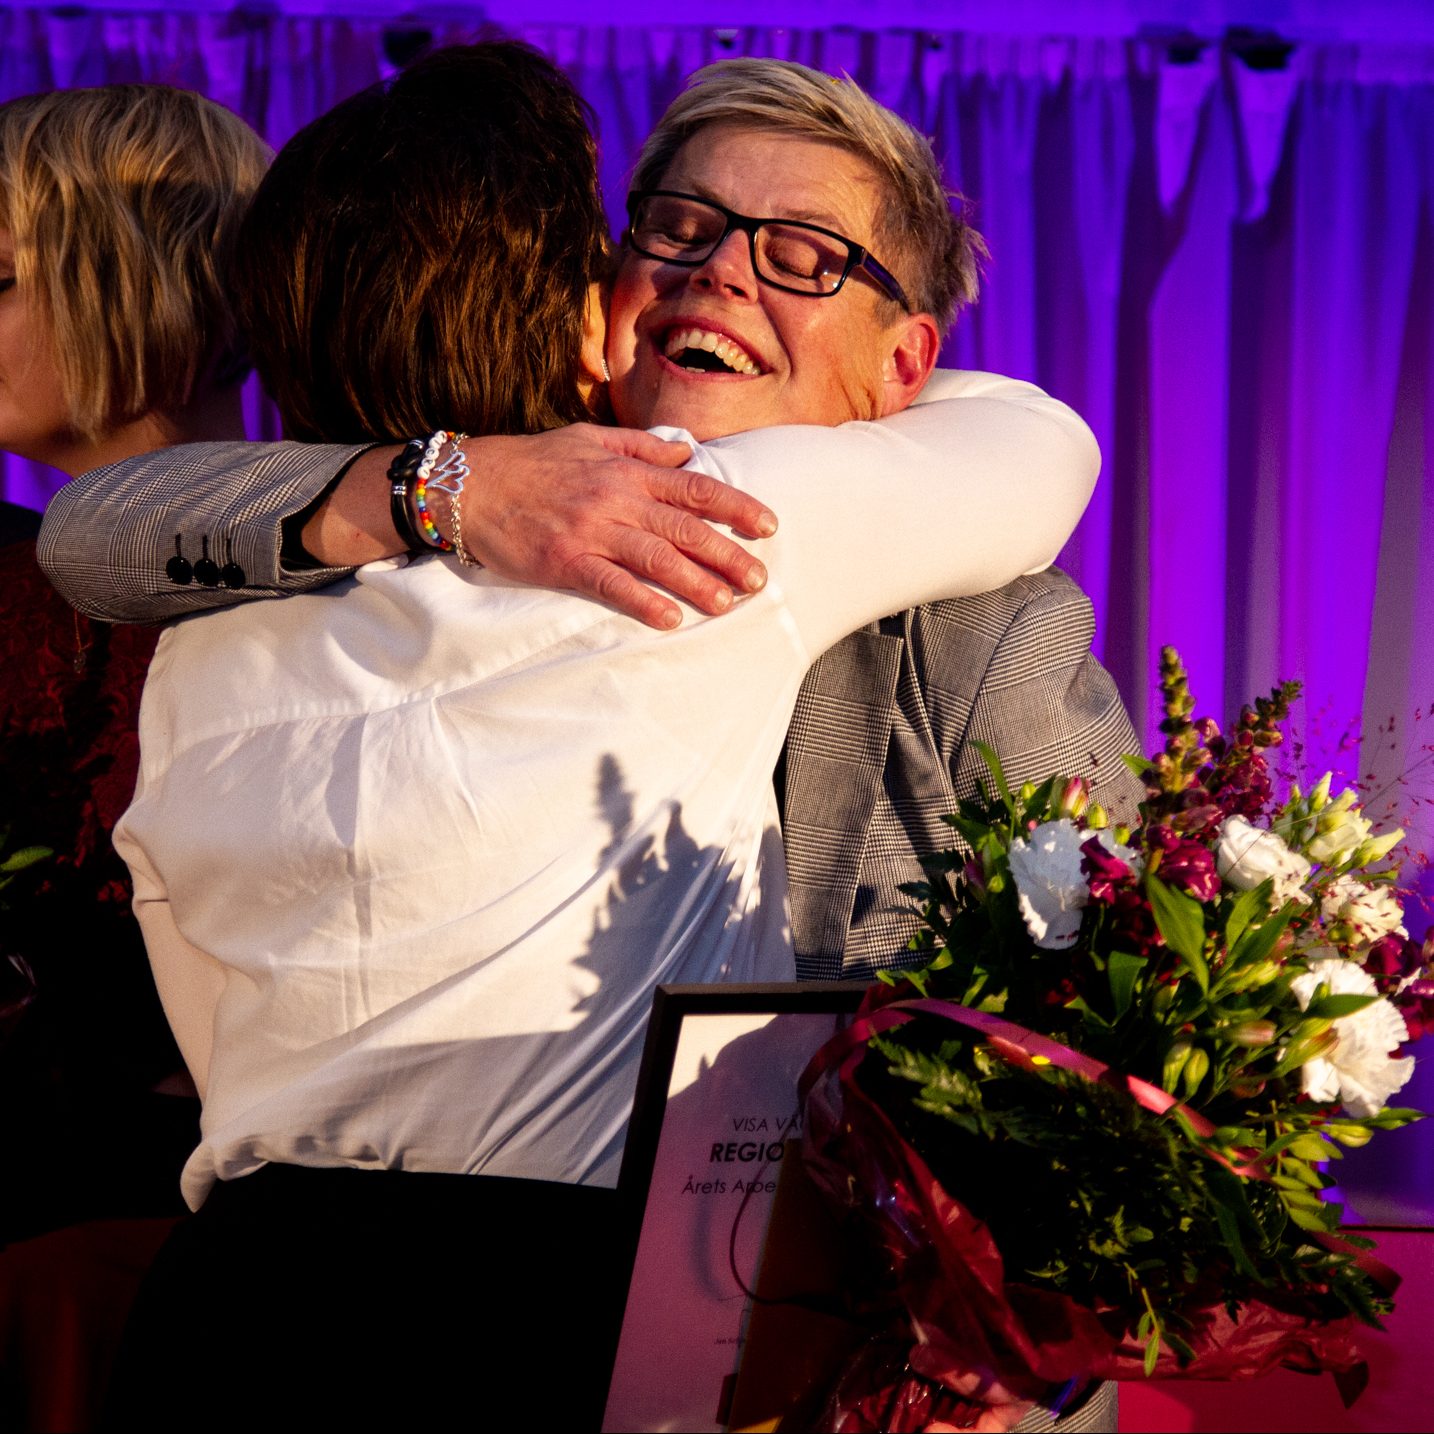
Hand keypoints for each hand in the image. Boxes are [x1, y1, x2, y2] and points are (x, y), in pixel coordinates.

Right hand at [452, 425, 775, 628]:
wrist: (469, 484)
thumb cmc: (531, 462)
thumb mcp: (589, 438)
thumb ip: (640, 446)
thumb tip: (686, 450)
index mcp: (627, 470)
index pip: (695, 487)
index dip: (736, 506)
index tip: (768, 525)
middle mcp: (616, 498)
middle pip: (685, 526)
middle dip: (727, 553)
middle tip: (759, 578)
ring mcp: (591, 530)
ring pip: (656, 556)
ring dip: (696, 582)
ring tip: (727, 603)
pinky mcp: (565, 561)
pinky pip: (610, 584)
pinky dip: (642, 601)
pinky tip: (668, 619)